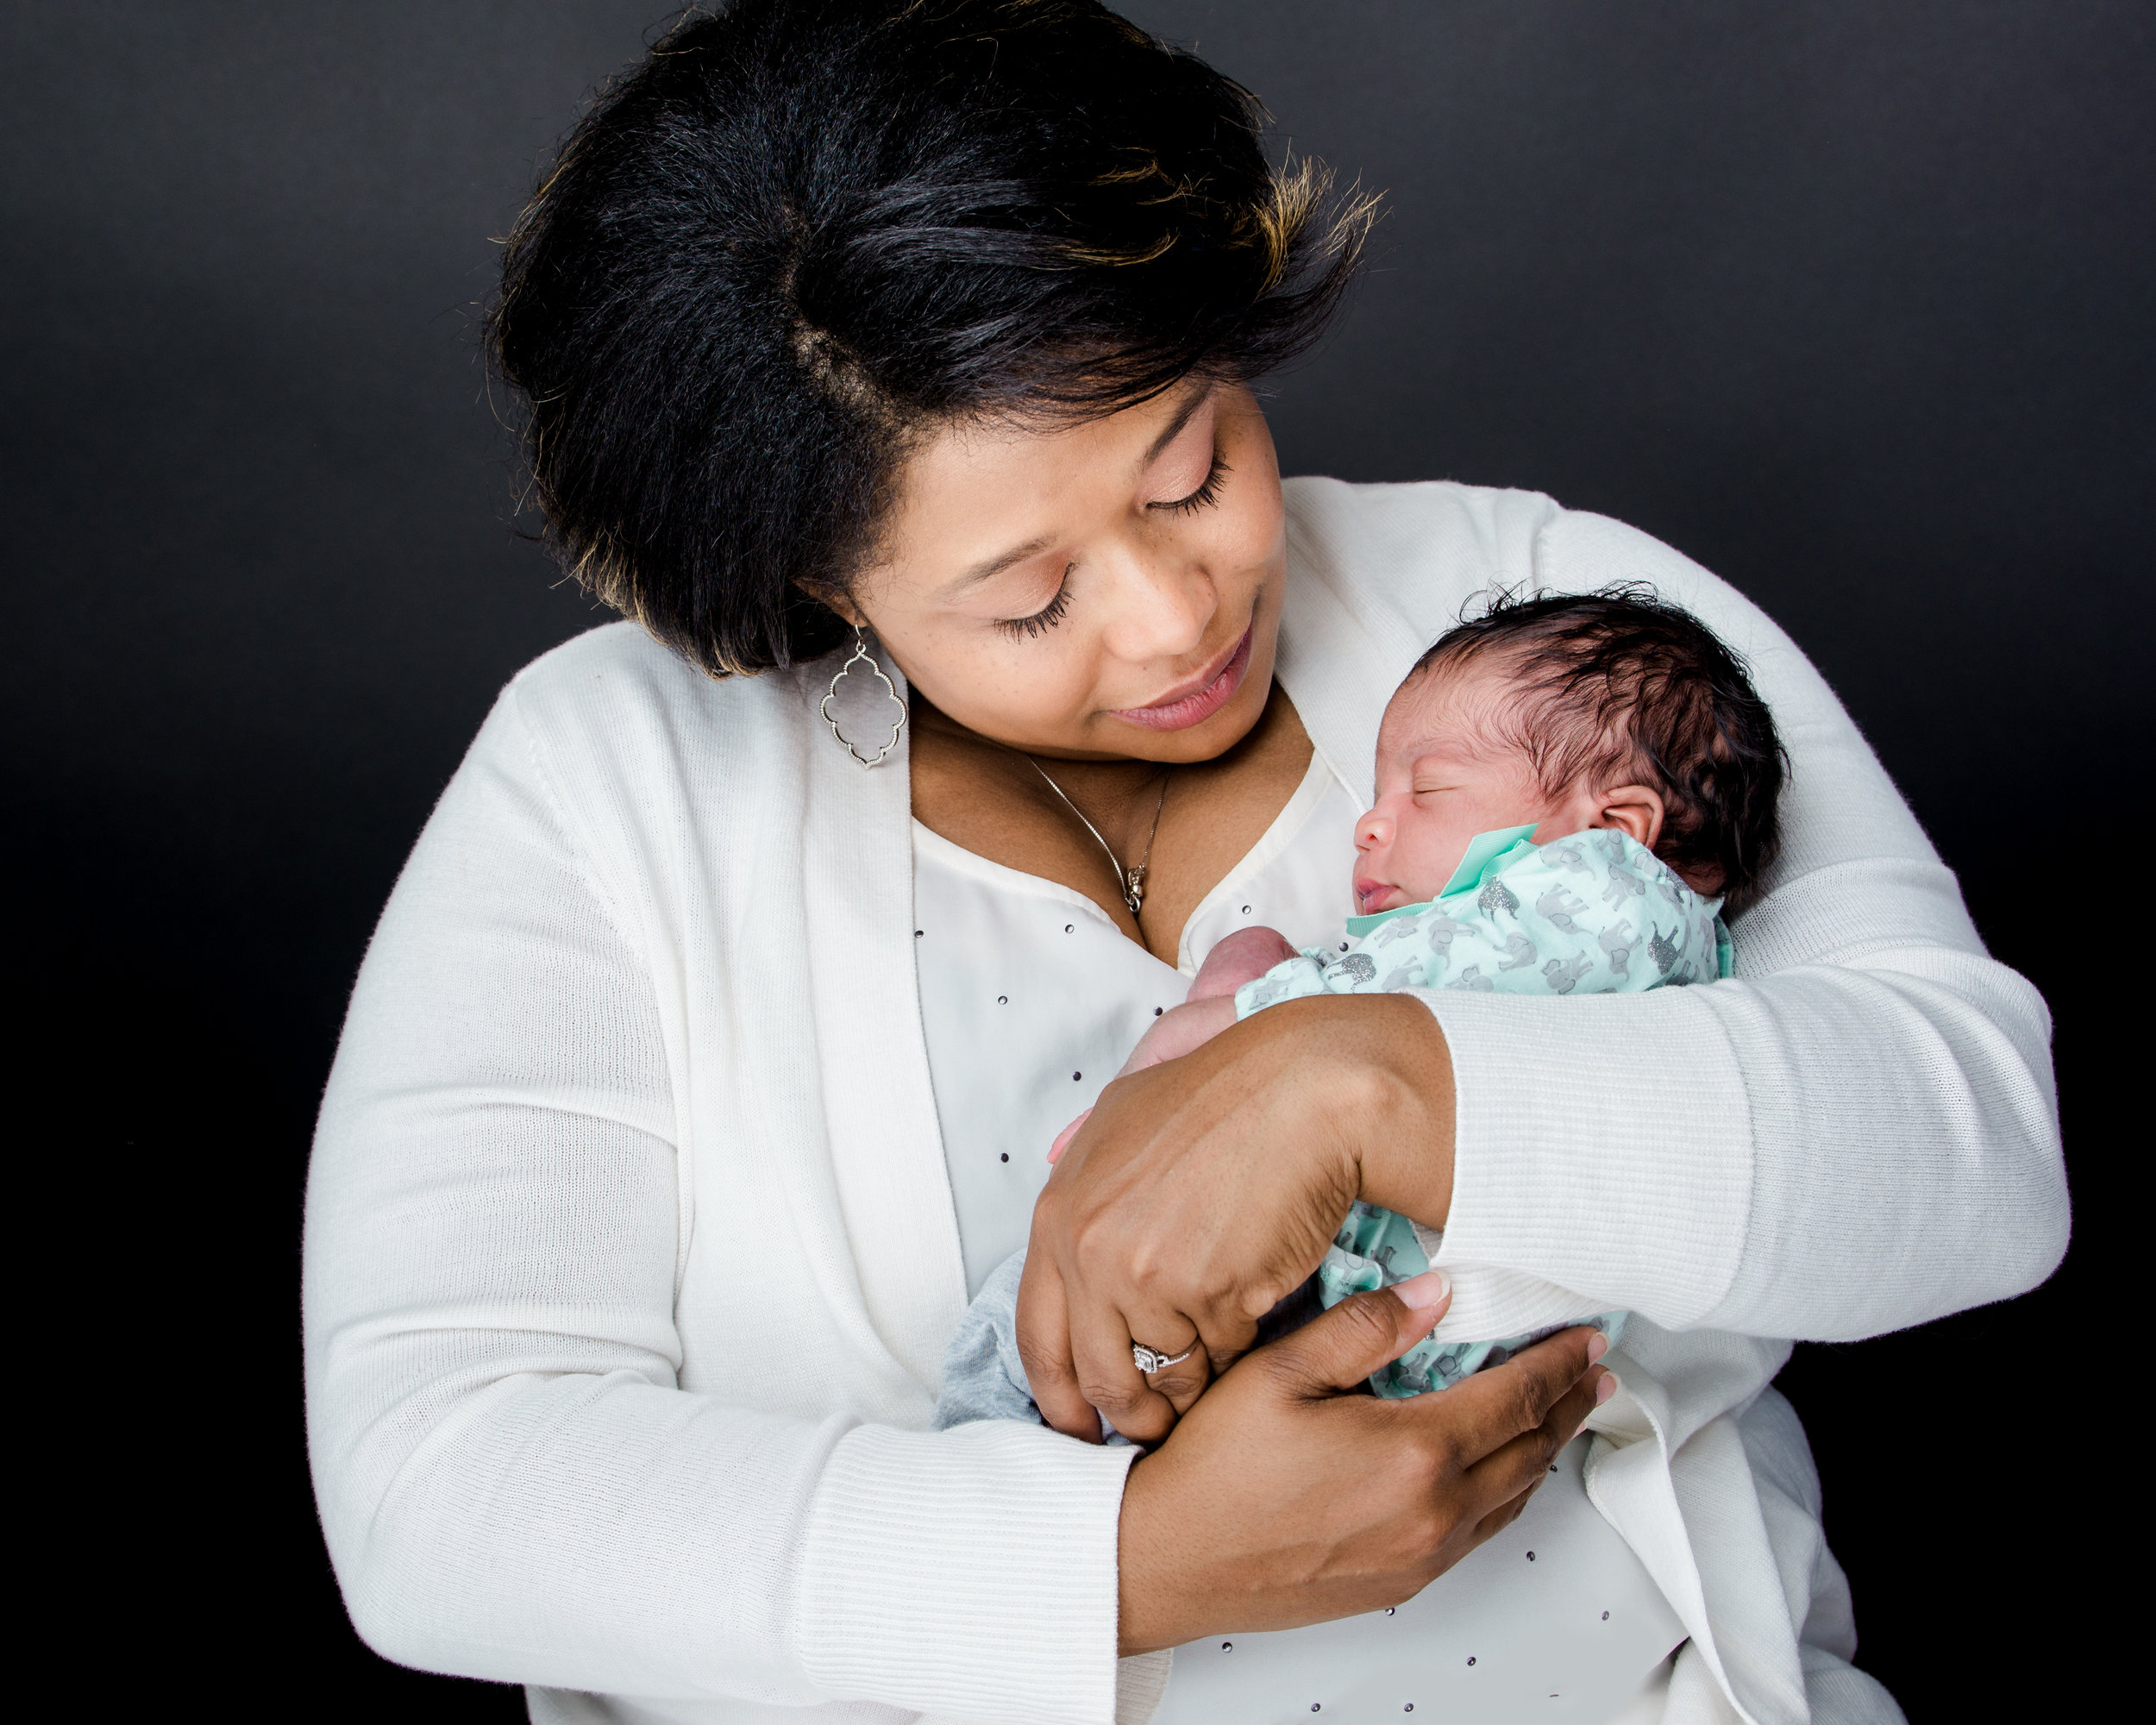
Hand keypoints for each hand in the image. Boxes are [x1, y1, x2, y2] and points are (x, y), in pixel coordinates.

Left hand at [1017, 992, 1455, 1443]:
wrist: (1304, 1090)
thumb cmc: (1226, 1094)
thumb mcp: (1124, 1115)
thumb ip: (1084, 1164)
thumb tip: (1051, 1168)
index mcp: (1059, 1212)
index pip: (1037, 1335)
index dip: (1059, 1394)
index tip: (1077, 1426)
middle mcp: (1089, 1249)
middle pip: (1102, 1376)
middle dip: (1135, 1413)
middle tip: (1160, 1423)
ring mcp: (1147, 1276)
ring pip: (1172, 1372)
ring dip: (1202, 1373)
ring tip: (1227, 1335)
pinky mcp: (1210, 1294)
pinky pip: (1227, 1354)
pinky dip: (1245, 1343)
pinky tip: (1259, 1296)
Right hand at [1116, 1275, 1613, 1652]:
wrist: (1170, 1562)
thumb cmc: (1212, 1472)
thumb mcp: (1279, 1373)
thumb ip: (1363, 1328)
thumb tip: (1432, 1295)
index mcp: (1413, 1453)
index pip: (1514, 1397)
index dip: (1555, 1363)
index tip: (1584, 1338)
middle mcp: (1432, 1513)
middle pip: (1531, 1450)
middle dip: (1568, 1405)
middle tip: (1594, 1372)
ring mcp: (1420, 1556)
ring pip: (1512, 1497)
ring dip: (1546, 1450)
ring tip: (1562, 1414)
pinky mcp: (1401, 1583)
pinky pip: (1481, 1533)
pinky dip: (1508, 1493)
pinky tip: (1502, 1472)